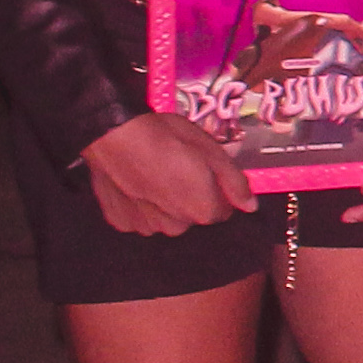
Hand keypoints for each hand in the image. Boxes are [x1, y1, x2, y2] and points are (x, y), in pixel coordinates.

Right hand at [81, 113, 255, 236]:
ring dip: (165, 203)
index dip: (218, 191)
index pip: (222, 211)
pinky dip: (140, 205)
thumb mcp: (212, 151)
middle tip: (178, 169)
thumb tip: (250, 205)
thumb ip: (235, 183)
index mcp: (202, 211)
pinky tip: (136, 182)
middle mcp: (175, 227)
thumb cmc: (166, 138)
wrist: (112, 135)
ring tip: (155, 173)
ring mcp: (145, 226)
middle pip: (193, 216)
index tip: (206, 173)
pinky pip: (139, 217)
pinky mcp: (120, 221)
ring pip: (165, 219)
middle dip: (191, 197)